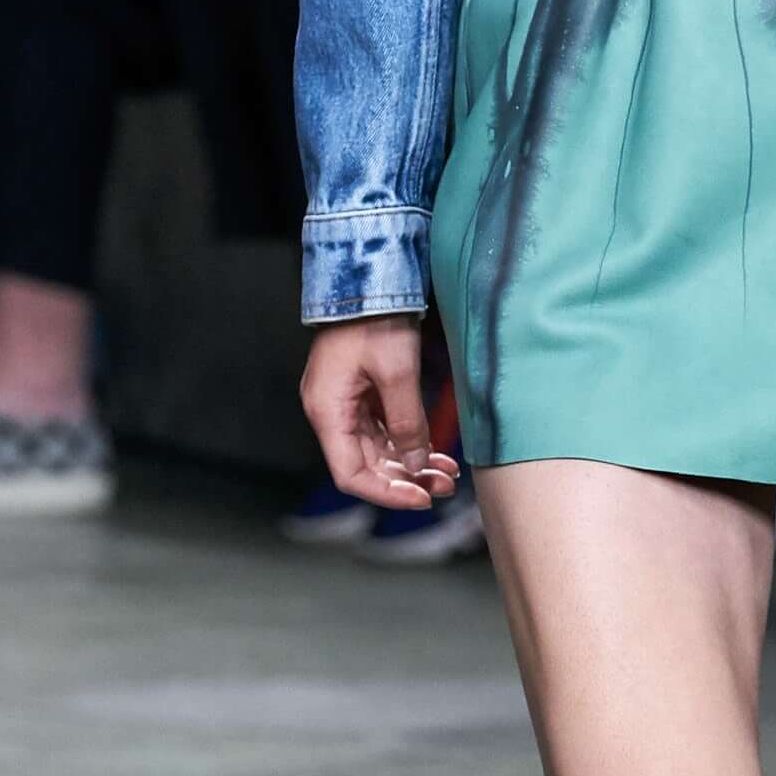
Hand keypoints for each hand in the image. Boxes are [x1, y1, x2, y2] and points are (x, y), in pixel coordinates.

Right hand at [300, 319, 458, 510]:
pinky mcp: (361, 393)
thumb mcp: (397, 373)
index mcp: (327, 412)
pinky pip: (383, 430)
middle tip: (444, 485)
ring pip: (378, 450)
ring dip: (412, 464)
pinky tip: (436, 451)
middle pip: (366, 465)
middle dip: (407, 480)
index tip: (421, 498)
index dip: (386, 493)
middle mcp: (331, 412)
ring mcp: (345, 403)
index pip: (351, 474)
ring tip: (447, 472)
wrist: (370, 277)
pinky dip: (408, 442)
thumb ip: (407, 423)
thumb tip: (418, 465)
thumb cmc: (374, 319)